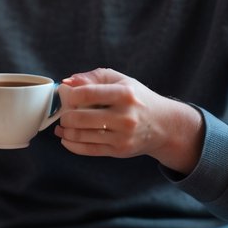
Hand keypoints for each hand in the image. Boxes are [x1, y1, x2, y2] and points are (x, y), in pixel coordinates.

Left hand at [55, 68, 201, 171]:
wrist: (163, 125)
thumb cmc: (137, 99)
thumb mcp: (120, 80)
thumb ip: (93, 77)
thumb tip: (67, 82)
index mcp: (125, 94)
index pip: (86, 94)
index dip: (69, 95)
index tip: (66, 96)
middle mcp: (125, 116)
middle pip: (80, 118)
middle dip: (65, 116)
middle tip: (63, 113)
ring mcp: (122, 136)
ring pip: (81, 135)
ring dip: (65, 131)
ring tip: (63, 126)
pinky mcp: (119, 151)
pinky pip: (87, 150)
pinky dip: (71, 144)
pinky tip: (66, 138)